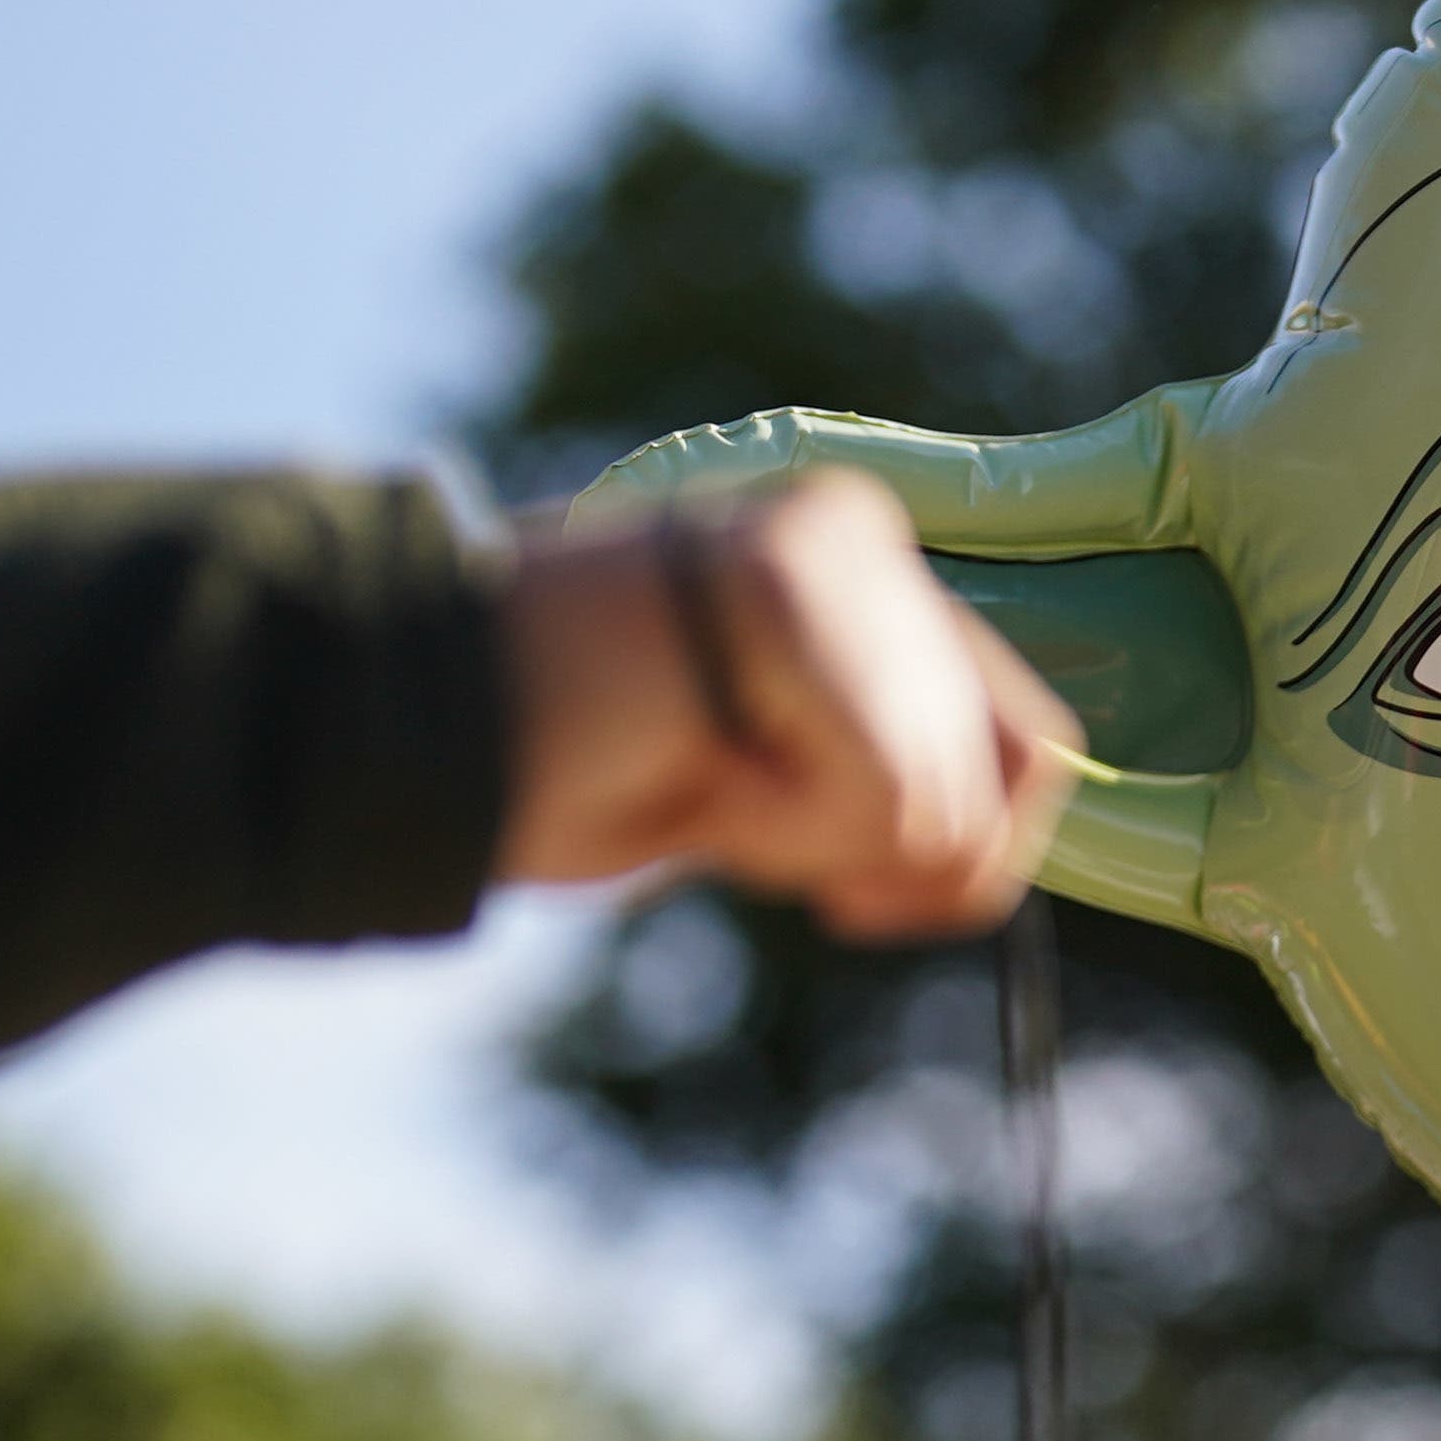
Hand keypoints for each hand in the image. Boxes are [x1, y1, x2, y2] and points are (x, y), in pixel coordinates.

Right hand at [496, 465, 1078, 935]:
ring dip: (800, 841)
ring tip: (682, 766)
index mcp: (868, 573)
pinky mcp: (789, 588)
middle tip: (711, 794)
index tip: (852, 901)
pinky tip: (685, 768)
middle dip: (858, 854)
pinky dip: (777, 829)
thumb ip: (889, 780)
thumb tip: (993, 849)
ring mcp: (830, 552)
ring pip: (933, 804)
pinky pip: (878, 794)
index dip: (965, 859)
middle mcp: (864, 539)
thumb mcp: (772, 784)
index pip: (1031, 745)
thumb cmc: (569, 765)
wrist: (409, 727)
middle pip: (988, 794)